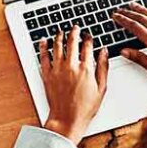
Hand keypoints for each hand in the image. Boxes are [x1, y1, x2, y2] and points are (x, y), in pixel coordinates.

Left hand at [41, 25, 108, 141]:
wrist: (67, 119)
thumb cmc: (85, 108)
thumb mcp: (101, 88)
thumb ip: (103, 67)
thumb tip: (104, 52)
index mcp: (86, 69)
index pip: (87, 46)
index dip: (88, 38)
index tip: (88, 35)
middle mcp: (71, 66)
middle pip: (72, 42)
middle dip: (74, 32)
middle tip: (75, 27)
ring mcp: (57, 70)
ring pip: (57, 46)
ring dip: (59, 36)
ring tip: (60, 31)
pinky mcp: (47, 75)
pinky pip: (43, 57)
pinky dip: (43, 47)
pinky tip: (43, 41)